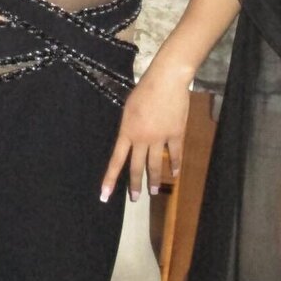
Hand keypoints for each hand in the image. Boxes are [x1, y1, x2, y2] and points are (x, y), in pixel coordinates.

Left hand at [99, 59, 189, 201]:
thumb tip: (130, 138)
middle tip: (135, 198)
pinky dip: (175, 165)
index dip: (110, 179)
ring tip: (155, 191)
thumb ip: (129, 126)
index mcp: (127, 132)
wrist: (166, 81)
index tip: (104, 195)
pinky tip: (175, 174)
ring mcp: (160, 138)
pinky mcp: (176, 134)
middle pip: (137, 167)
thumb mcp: (129, 109)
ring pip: (156, 165)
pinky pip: (175, 154)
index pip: (116, 160)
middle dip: (135, 185)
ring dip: (155, 180)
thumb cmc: (144, 90)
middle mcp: (142, 139)